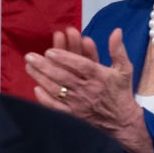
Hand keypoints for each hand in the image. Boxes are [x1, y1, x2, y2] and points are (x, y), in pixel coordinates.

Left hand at [25, 27, 153, 152]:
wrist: (122, 121)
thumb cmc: (120, 92)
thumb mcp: (124, 69)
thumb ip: (118, 50)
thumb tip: (116, 31)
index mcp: (100, 77)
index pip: (81, 65)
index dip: (65, 58)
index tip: (50, 51)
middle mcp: (88, 90)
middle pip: (64, 76)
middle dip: (45, 66)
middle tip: (30, 56)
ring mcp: (79, 103)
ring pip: (57, 90)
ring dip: (41, 78)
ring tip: (29, 67)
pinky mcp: (73, 115)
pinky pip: (56, 107)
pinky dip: (46, 99)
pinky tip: (36, 88)